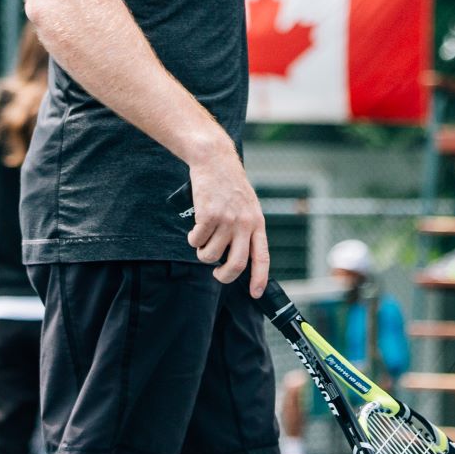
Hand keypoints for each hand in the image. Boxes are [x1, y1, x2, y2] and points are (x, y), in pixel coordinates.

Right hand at [187, 151, 270, 297]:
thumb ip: (247, 229)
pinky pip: (196, 240)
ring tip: (203, 240)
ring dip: (202, 253)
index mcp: (257, 222)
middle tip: (217, 274)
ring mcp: (226, 219)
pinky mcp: (207, 215)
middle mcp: (244, 223)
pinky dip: (192, 239)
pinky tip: (195, 229)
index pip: (262, 257)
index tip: (255, 293)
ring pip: (210, 255)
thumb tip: (239, 258)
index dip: (259, 278)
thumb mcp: (248, 206)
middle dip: (224, 276)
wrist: (215, 160)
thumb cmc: (230, 184)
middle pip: (236, 264)